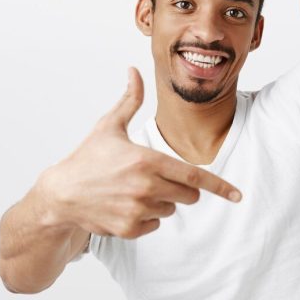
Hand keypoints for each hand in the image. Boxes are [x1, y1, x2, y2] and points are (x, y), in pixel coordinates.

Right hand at [37, 67, 242, 239]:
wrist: (60, 195)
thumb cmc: (87, 158)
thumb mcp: (109, 126)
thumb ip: (130, 100)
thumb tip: (133, 71)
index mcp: (146, 160)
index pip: (194, 176)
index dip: (220, 186)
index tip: (238, 195)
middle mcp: (145, 187)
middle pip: (189, 194)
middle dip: (182, 187)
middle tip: (157, 177)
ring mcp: (137, 210)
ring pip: (172, 209)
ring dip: (162, 201)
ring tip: (134, 190)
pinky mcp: (129, 229)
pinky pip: (156, 224)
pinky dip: (148, 217)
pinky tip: (127, 205)